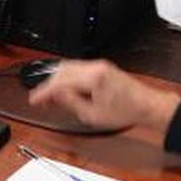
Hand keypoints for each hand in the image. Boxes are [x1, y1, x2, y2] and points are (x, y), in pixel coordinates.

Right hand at [30, 59, 179, 133]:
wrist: (146, 106)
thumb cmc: (126, 111)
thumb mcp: (92, 115)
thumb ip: (70, 103)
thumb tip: (55, 96)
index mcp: (92, 78)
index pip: (59, 82)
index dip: (43, 91)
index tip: (34, 99)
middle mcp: (95, 67)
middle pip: (61, 71)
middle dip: (47, 85)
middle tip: (40, 99)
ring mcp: (98, 65)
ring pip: (67, 67)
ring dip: (56, 80)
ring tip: (50, 96)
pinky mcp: (101, 67)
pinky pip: (77, 68)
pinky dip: (66, 77)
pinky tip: (64, 88)